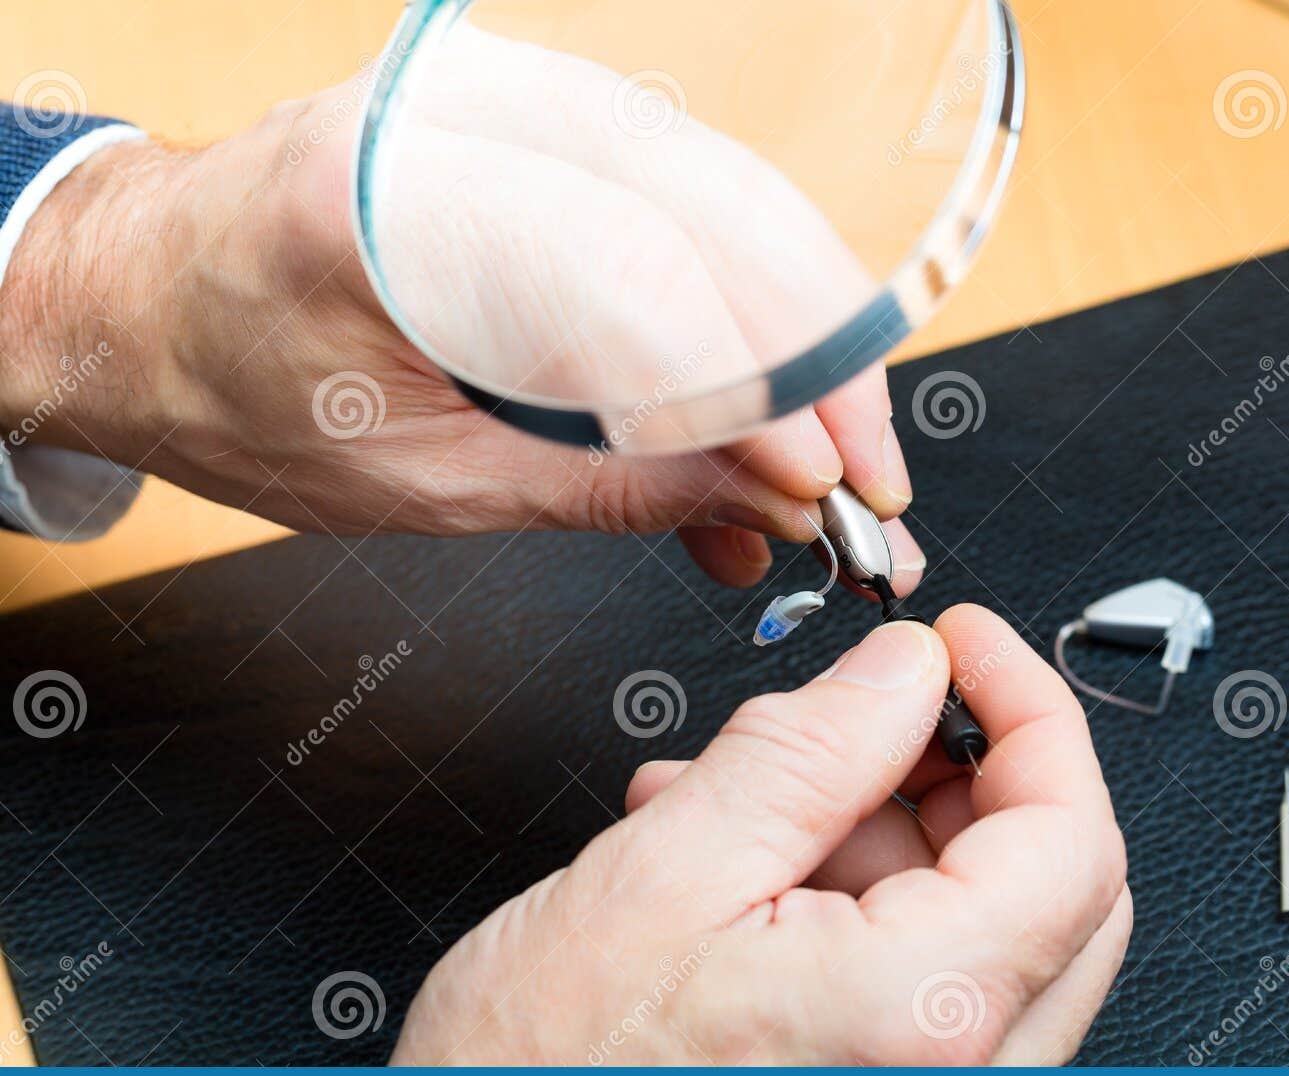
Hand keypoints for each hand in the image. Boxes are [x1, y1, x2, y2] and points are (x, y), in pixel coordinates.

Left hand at [0, 34, 920, 592]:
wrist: (153, 301)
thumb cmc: (242, 392)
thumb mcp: (427, 486)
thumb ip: (616, 485)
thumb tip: (774, 500)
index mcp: (377, 206)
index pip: (621, 276)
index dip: (748, 389)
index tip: (824, 492)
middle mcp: (447, 115)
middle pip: (702, 208)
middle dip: (814, 359)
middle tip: (870, 484)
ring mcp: (497, 96)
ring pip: (720, 193)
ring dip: (803, 334)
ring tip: (834, 461)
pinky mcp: (536, 113)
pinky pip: (688, 197)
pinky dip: (750, 306)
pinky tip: (773, 408)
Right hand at [392, 606, 1130, 1065]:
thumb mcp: (665, 875)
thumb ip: (808, 753)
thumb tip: (904, 671)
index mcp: (924, 1018)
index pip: (1072, 834)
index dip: (1030, 707)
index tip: (966, 646)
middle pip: (1050, 882)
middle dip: (963, 768)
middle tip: (875, 711)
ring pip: (985, 925)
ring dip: (883, 830)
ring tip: (745, 794)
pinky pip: (923, 980)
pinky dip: (856, 898)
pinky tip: (745, 863)